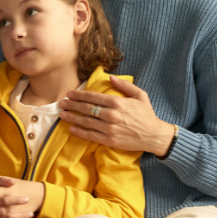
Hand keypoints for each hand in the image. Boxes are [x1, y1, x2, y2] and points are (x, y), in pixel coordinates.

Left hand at [59, 75, 173, 155]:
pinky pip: (91, 136)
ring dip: (72, 117)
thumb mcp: (140, 95)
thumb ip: (125, 85)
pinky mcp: (110, 140)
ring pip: (86, 122)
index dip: (79, 95)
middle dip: (72, 105)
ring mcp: (110, 129)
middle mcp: (112, 115)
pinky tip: (72, 128)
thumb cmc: (147, 115)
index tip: (69, 93)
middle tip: (61, 103)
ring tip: (62, 114)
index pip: (94, 97)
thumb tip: (110, 77)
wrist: (155, 136)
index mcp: (118, 103)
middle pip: (87, 108)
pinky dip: (80, 132)